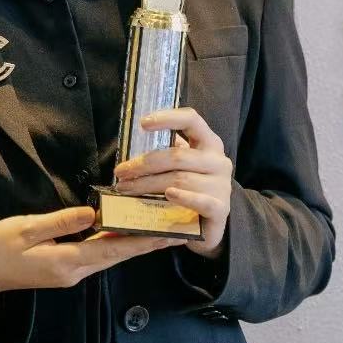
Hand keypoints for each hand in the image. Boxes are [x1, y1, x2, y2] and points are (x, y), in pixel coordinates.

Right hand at [0, 206, 186, 294]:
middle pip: (118, 254)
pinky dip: (115, 242)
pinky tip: (125, 231)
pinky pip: (98, 254)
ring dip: (134, 242)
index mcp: (68, 261)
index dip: (143, 241)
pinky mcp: (65, 267)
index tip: (167, 234)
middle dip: (147, 242)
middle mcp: (75, 271)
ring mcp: (70, 272)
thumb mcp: (26, 228)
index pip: (114, 249)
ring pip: (110, 255)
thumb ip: (61, 221)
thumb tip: (93, 213)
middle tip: (174, 229)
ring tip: (158, 228)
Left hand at [112, 106, 231, 256]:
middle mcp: (218, 161)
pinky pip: (200, 201)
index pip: (191, 120)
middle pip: (177, 156)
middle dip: (144, 164)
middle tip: (120, 173)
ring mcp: (221, 185)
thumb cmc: (192, 189)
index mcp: (209, 143)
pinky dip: (183, 197)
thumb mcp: (182, 166)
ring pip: (180, 179)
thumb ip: (166, 152)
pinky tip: (168, 195)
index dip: (168, 117)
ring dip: (148, 184)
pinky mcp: (220, 209)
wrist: (211, 224)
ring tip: (127, 189)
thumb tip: (132, 148)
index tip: (143, 123)